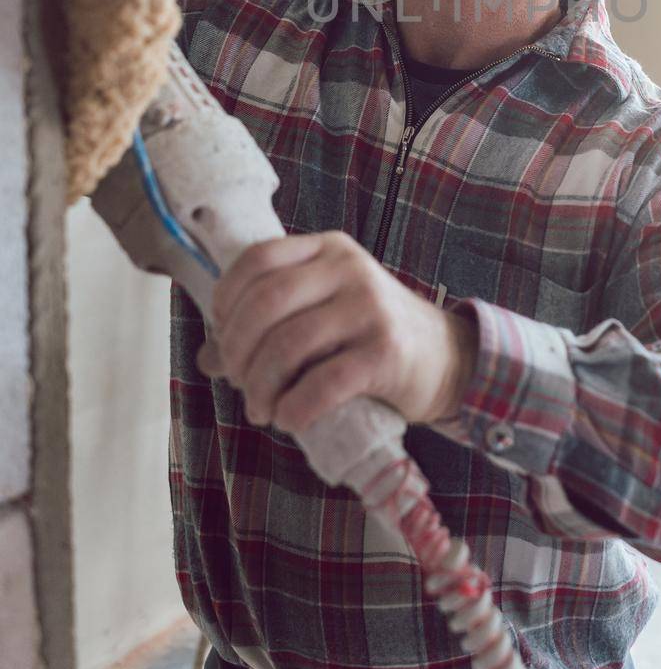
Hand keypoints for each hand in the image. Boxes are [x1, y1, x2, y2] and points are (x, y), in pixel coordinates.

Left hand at [196, 231, 477, 433]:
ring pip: (288, 345)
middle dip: (238, 351)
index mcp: (327, 249)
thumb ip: (269, 326)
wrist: (446, 358)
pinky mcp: (386, 352)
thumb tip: (206, 357)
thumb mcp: (323, 314)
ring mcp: (370, 307)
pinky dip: (294, 408)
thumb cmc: (371, 336)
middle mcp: (349, 268)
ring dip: (261, 386)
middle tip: (240, 383)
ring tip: (261, 409)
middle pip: (265, 303)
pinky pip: (322, 382)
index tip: (224, 339)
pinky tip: (289, 418)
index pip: (256, 260)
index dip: (227, 302)